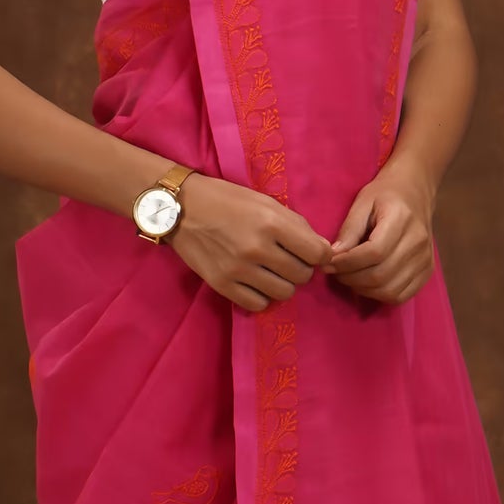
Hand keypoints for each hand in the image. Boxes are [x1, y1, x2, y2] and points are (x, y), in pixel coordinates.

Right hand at [166, 172, 334, 312]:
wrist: (181, 208)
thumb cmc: (227, 200)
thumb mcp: (265, 202)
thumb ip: (296, 225)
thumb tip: (322, 250)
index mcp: (271, 223)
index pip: (317, 253)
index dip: (320, 254)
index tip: (312, 252)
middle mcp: (257, 248)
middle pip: (302, 275)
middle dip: (301, 268)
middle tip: (287, 259)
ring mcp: (239, 270)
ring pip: (284, 293)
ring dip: (283, 283)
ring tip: (271, 271)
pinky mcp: (222, 284)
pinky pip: (258, 304)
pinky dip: (262, 295)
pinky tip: (256, 282)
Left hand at [322, 158, 436, 304]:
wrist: (415, 191)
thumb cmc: (384, 194)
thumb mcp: (362, 203)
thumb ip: (349, 230)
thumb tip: (332, 257)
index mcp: (401, 218)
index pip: (373, 252)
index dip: (347, 263)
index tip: (328, 263)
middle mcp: (418, 241)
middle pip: (381, 275)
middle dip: (351, 278)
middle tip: (335, 272)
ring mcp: (425, 259)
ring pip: (390, 290)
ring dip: (363, 290)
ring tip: (349, 277)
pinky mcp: (427, 271)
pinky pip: (401, 295)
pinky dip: (379, 295)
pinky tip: (367, 284)